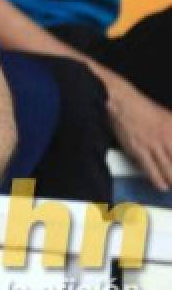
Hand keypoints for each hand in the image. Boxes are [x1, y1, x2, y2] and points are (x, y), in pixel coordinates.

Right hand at [104, 75, 171, 189]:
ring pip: (166, 170)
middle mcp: (166, 139)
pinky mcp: (137, 150)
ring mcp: (152, 145)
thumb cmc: (142, 108)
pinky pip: (149, 169)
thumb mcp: (168, 117)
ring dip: (168, 181)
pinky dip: (156, 179)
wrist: (121, 102)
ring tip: (168, 186)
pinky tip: (159, 184)